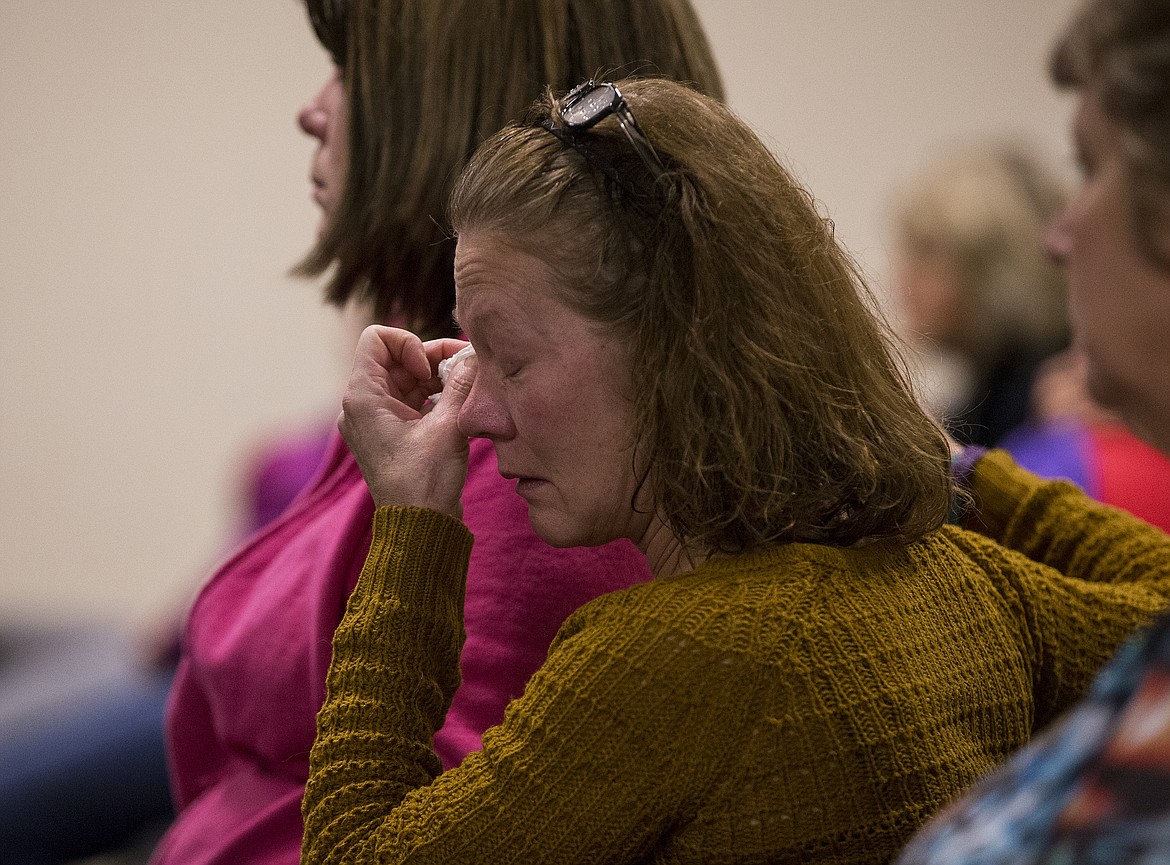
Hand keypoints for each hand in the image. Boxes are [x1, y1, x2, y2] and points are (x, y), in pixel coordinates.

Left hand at [338, 326, 475, 516]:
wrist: (420, 529)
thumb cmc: (424, 483)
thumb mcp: (448, 426)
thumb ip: (461, 384)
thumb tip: (475, 356)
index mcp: (363, 397)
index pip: (377, 338)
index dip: (409, 342)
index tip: (431, 369)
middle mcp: (364, 404)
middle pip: (399, 357)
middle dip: (435, 359)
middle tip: (469, 372)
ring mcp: (379, 420)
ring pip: (410, 379)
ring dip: (440, 378)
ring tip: (469, 391)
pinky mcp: (395, 434)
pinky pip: (415, 400)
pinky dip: (438, 397)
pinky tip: (461, 408)